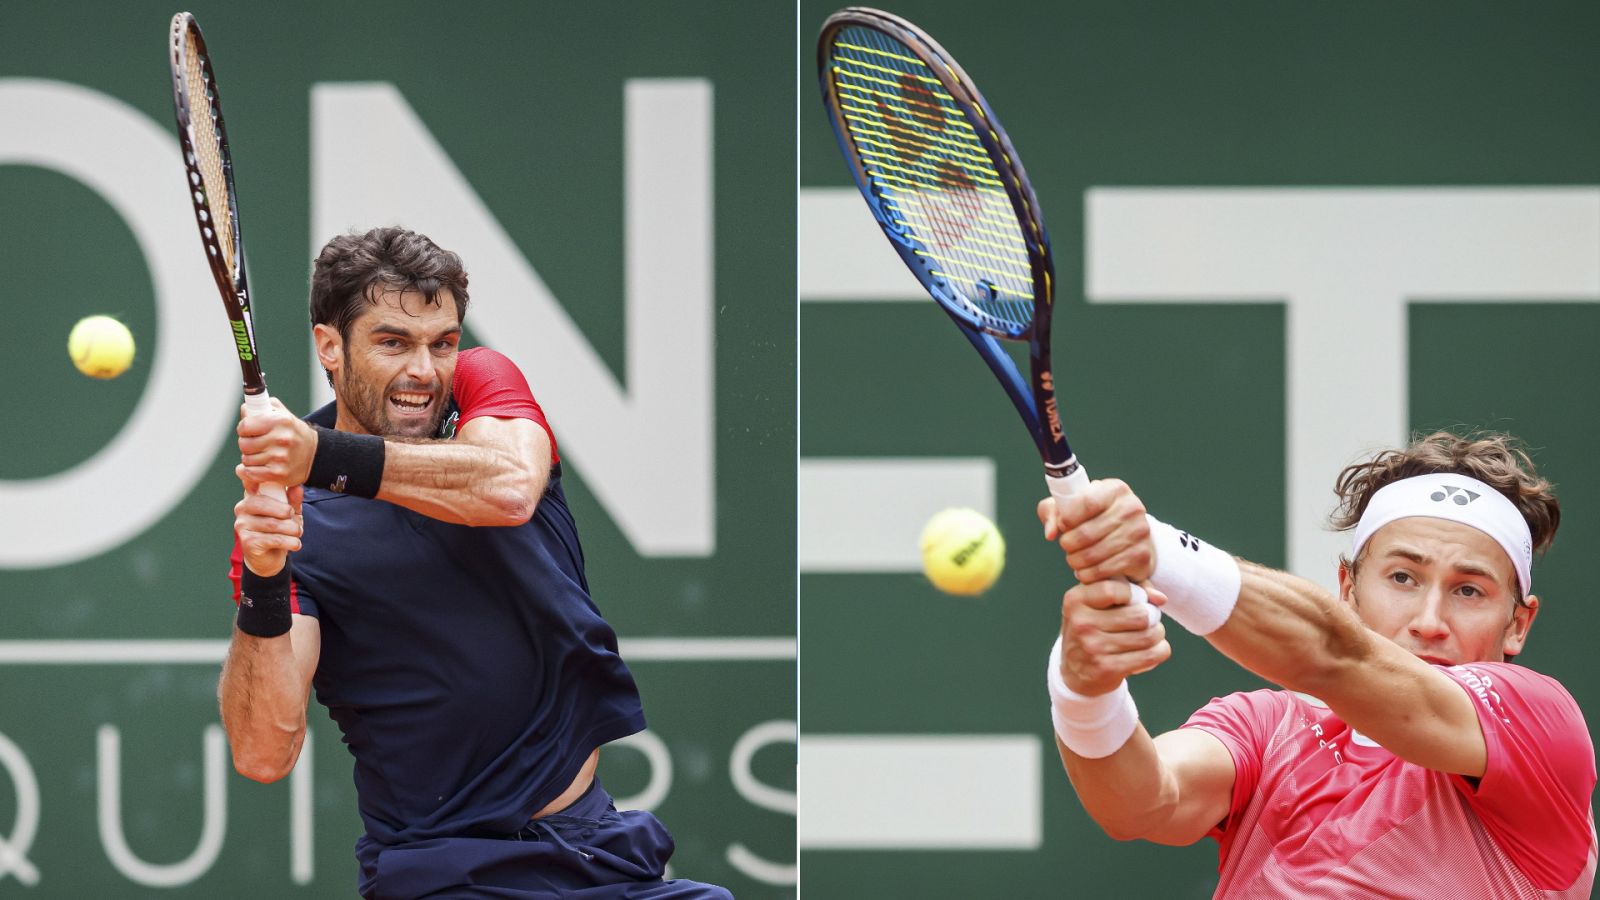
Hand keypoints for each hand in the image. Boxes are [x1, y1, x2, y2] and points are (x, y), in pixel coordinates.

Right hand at [234, 465, 303, 576]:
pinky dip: (289, 542)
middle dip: (286, 512)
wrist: (271, 558)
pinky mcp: (247, 541)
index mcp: (252, 497)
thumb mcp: (290, 514)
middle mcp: (242, 508)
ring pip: (273, 523)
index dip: (249, 476)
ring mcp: (242, 525)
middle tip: (296, 521)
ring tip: (298, 533)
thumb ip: (293, 500)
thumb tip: (298, 486)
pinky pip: (273, 539)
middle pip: (265, 503)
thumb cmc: (280, 530)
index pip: (249, 482)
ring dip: (291, 530)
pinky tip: (296, 544)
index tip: (249, 469)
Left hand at [238, 398, 315, 487]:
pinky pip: (251, 473)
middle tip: (257, 444)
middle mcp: (282, 438)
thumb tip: (245, 410)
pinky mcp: (279, 473)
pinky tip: (261, 467)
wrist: (315, 455)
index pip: (245, 426)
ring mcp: (281, 457)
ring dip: (250, 459)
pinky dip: (252, 472)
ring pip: (246, 460)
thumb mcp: (281, 413)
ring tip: (263, 455)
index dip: (244, 429)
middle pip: (244, 444)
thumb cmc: (293, 432)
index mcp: (281, 420)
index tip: (249, 431)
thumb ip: (261, 407)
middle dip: (247, 444)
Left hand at [1037, 478, 1156, 582]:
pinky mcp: (1141, 555)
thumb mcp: (1072, 506)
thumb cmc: (1094, 517)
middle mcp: (1132, 508)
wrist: (1130, 536)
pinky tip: (1085, 571)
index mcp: (1115, 489)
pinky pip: (1105, 570)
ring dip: (1076, 561)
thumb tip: (1050, 532)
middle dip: (1068, 544)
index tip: (1062, 526)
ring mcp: (1139, 532)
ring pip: (1094, 554)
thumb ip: (1052, 511)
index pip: (1087, 503)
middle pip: (1087, 532)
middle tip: (1066, 546)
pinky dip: (1088, 575)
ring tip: (1073, 559)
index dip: (1068, 518)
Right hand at [1058, 579, 1170, 695]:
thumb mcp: (1101, 601)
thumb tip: (1161, 598)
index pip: (1113, 589)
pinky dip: (1160, 651)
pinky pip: (1151, 655)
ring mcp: (1093, 647)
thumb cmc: (1095, 626)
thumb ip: (1132, 588)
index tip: (1137, 600)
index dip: (1135, 593)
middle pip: (1140, 615)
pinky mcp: (1107, 668)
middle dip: (1153, 616)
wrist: (1076, 670)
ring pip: (1149, 636)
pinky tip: (1152, 649)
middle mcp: (1081, 623)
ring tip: (1151, 634)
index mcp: (1076, 600)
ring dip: (1158, 634)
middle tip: (1149, 619)